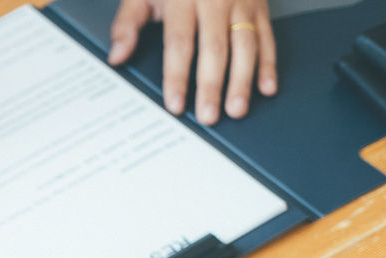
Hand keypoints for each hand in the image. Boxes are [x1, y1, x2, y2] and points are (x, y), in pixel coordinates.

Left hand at [108, 0, 276, 124]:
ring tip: (236, 110)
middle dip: (212, 85)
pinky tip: (266, 88)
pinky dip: (269, 64)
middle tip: (208, 116)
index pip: (180, 42)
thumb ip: (127, 23)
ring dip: (242, 80)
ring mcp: (242, 1)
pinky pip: (267, 36)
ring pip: (245, 44)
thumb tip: (116, 57)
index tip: (175, 104)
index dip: (177, 76)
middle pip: (215, 48)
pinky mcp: (261, 6)